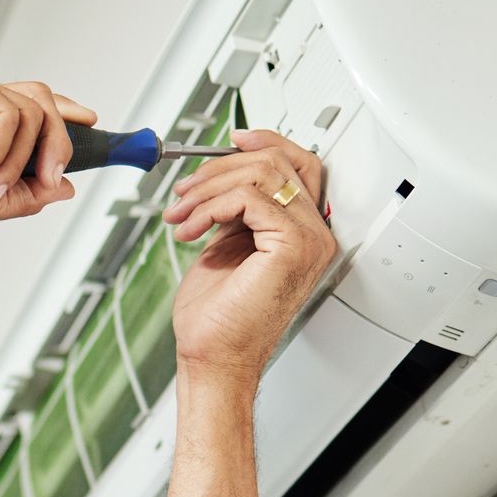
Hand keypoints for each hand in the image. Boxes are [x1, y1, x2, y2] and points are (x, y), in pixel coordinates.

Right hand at [0, 57, 94, 248]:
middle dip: (57, 141)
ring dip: (18, 161)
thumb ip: (24, 191)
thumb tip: (61, 186)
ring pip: (33, 110)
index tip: (87, 121)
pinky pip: (11, 113)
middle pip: (37, 99)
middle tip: (49, 177)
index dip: (60, 112)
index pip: (23, 103)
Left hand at [162, 128, 338, 380]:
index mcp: (304, 232)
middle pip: (279, 161)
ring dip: (208, 188)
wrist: (213, 356)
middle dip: (220, 168)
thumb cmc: (217, 316)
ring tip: (181, 214)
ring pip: (262, 174)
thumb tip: (222, 173)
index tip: (231, 140)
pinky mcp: (292, 247)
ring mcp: (309, 241)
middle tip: (185, 191)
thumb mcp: (226, 243)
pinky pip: (249, 198)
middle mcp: (315, 235)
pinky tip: (191, 229)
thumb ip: (236, 208)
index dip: (267, 142)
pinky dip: (211, 207)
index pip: (301, 165)